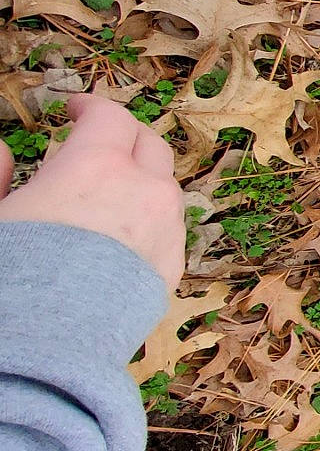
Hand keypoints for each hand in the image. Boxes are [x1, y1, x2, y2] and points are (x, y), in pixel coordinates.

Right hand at [0, 94, 183, 294]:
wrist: (47, 344)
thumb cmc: (14, 275)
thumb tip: (1, 152)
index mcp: (96, 167)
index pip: (109, 117)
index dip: (91, 106)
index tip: (75, 109)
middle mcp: (143, 190)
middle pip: (149, 145)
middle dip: (125, 136)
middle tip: (99, 141)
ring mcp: (165, 229)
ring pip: (164, 187)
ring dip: (141, 178)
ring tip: (110, 190)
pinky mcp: (171, 266)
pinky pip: (168, 228)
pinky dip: (149, 219)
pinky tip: (121, 233)